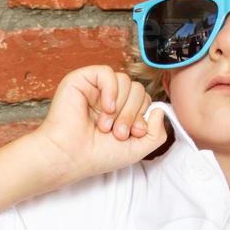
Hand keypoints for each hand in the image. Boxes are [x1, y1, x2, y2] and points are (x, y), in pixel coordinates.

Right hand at [32, 65, 166, 184]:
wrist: (70, 156)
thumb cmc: (98, 155)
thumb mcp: (138, 149)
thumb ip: (157, 133)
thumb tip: (159, 109)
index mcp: (121, 110)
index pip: (144, 99)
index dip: (142, 116)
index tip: (133, 135)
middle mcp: (109, 97)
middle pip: (138, 89)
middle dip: (132, 114)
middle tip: (117, 133)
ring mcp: (96, 88)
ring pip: (126, 81)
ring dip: (120, 107)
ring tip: (105, 126)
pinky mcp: (82, 80)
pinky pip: (107, 73)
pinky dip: (110, 91)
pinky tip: (104, 108)